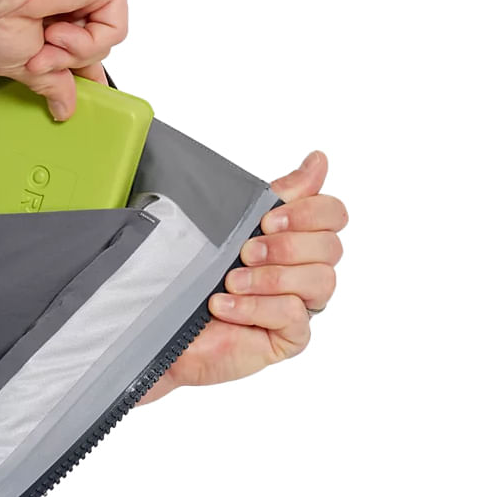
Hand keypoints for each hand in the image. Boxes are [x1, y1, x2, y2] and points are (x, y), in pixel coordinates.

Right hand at [0, 0, 126, 119]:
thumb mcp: (20, 62)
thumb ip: (51, 83)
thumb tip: (64, 108)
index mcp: (47, 6)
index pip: (78, 41)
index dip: (79, 67)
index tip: (80, 91)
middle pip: (92, 44)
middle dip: (67, 63)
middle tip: (39, 61)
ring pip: (104, 41)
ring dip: (73, 53)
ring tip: (45, 41)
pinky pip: (115, 29)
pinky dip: (88, 42)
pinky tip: (58, 31)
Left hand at [136, 150, 345, 405]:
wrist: (162, 319)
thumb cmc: (195, 268)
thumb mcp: (233, 222)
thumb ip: (280, 193)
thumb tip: (319, 159)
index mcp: (297, 235)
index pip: (333, 214)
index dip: (308, 212)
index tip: (268, 218)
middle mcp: (305, 268)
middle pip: (331, 247)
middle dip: (286, 246)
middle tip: (245, 250)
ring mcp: (300, 303)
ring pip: (321, 282)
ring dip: (271, 277)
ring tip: (230, 281)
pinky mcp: (289, 337)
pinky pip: (295, 317)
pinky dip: (256, 307)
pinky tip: (225, 306)